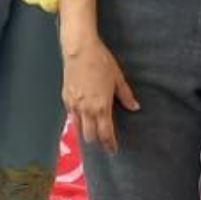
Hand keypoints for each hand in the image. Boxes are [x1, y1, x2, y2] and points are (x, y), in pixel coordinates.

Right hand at [62, 37, 138, 153]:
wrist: (80, 49)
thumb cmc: (101, 61)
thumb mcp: (118, 78)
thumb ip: (125, 95)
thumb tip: (135, 107)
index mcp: (101, 106)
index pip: (106, 134)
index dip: (110, 144)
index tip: (113, 149)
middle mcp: (86, 109)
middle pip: (90, 136)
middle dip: (97, 141)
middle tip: (104, 140)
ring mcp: (74, 105)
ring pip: (78, 129)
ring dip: (85, 132)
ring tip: (92, 130)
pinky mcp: (66, 98)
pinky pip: (71, 116)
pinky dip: (77, 120)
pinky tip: (82, 117)